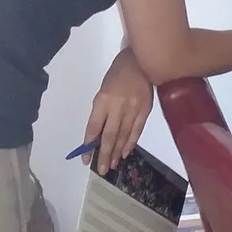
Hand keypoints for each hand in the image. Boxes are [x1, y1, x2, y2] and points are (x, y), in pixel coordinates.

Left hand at [84, 49, 153, 174]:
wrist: (141, 62)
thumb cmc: (118, 75)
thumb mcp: (104, 90)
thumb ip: (102, 112)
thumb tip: (99, 135)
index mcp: (103, 100)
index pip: (94, 127)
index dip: (89, 144)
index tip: (85, 158)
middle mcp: (117, 106)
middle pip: (109, 135)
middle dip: (104, 154)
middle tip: (100, 170)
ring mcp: (133, 109)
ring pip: (123, 136)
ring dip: (117, 152)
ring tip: (112, 165)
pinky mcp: (145, 111)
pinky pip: (137, 130)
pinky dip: (131, 143)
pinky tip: (125, 153)